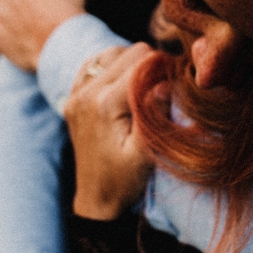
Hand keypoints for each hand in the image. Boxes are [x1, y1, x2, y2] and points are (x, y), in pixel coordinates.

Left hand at [65, 43, 159, 220]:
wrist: (96, 200)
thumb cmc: (124, 181)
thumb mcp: (146, 156)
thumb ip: (156, 116)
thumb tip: (166, 83)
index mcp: (105, 104)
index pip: (144, 63)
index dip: (167, 69)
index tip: (179, 84)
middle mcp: (86, 93)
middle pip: (131, 52)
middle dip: (153, 65)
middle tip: (165, 89)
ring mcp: (76, 93)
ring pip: (114, 53)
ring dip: (134, 64)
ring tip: (145, 89)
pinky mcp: (73, 95)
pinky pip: (96, 64)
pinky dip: (114, 68)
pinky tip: (125, 86)